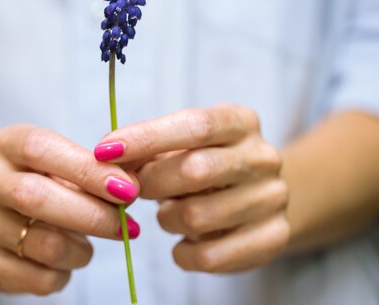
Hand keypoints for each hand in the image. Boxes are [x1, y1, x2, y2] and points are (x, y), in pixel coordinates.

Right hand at [0, 125, 139, 294]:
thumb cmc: (47, 183)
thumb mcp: (69, 164)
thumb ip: (104, 166)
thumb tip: (139, 176)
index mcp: (7, 144)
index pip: (40, 149)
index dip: (87, 169)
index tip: (128, 188)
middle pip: (34, 197)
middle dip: (91, 215)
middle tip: (127, 227)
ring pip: (42, 244)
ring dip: (81, 251)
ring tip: (89, 246)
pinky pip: (36, 277)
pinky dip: (63, 274)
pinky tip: (65, 261)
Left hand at [94, 105, 288, 272]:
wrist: (258, 195)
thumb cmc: (206, 164)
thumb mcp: (180, 146)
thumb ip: (147, 149)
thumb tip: (107, 157)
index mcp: (241, 122)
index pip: (195, 125)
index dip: (146, 137)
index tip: (105, 150)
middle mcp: (264, 157)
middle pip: (196, 170)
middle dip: (151, 183)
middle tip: (133, 190)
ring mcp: (273, 198)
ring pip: (198, 217)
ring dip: (167, 219)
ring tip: (169, 214)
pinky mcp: (274, 238)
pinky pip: (209, 257)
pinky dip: (183, 254)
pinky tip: (184, 242)